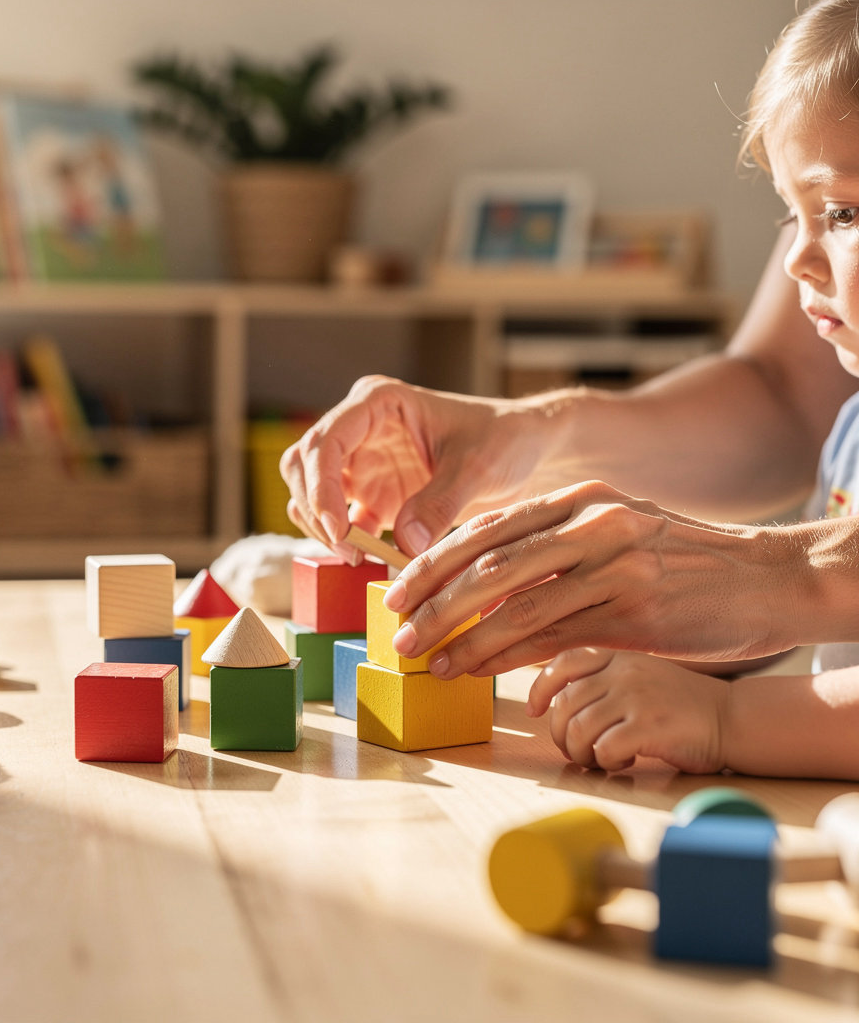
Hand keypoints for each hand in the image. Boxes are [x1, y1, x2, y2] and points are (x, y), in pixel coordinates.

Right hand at [279, 375, 536, 561]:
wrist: (523, 452)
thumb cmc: (503, 440)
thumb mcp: (477, 467)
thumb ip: (440, 503)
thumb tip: (405, 544)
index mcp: (378, 402)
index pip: (327, 440)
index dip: (322, 485)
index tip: (338, 528)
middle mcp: (360, 429)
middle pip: (304, 465)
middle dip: (315, 508)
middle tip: (347, 550)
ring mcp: (361, 462)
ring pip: (310, 493)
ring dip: (321, 526)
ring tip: (358, 558)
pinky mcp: (370, 495)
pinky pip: (337, 520)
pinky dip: (342, 542)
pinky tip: (367, 561)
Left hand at [386, 479, 804, 675]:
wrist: (770, 579)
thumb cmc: (685, 562)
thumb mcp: (619, 531)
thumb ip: (557, 546)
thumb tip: (487, 580)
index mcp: (581, 498)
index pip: (487, 527)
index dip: (435, 560)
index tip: (398, 589)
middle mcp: (592, 522)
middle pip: (489, 562)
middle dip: (432, 599)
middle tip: (398, 629)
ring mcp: (613, 564)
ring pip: (513, 602)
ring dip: (460, 636)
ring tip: (425, 658)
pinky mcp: (632, 610)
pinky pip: (550, 635)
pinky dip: (502, 654)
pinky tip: (473, 669)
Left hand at [526, 647, 730, 772]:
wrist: (733, 719)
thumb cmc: (680, 705)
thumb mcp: (640, 677)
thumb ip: (603, 681)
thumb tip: (556, 706)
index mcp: (618, 656)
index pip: (564, 662)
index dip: (541, 688)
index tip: (534, 710)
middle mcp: (624, 671)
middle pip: (565, 704)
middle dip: (560, 734)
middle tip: (575, 750)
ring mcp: (637, 697)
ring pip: (578, 728)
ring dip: (580, 752)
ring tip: (598, 759)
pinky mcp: (650, 726)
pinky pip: (604, 748)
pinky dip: (605, 762)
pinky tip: (623, 761)